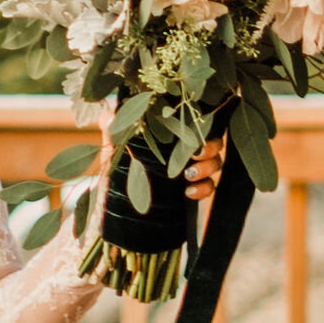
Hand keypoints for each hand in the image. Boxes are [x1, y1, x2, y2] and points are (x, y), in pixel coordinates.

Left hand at [85, 136, 227, 205]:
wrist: (118, 204)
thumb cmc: (119, 169)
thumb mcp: (115, 149)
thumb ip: (114, 131)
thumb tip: (108, 119)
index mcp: (172, 135)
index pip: (195, 125)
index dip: (201, 126)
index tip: (192, 132)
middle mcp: (185, 151)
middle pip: (213, 143)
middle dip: (210, 148)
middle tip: (197, 154)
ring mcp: (192, 171)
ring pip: (216, 164)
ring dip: (207, 168)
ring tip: (188, 175)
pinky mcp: (193, 190)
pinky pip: (209, 188)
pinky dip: (203, 189)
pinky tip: (188, 192)